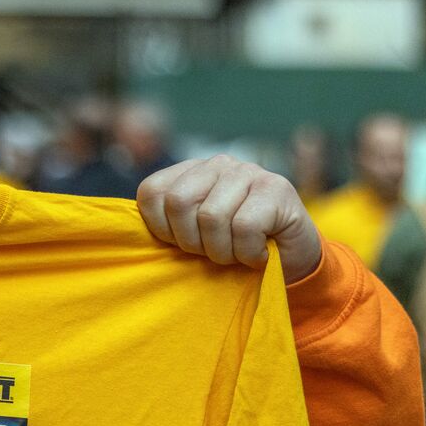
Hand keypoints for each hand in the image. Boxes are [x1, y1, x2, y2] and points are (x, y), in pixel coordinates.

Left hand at [136, 155, 321, 283]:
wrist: (293, 261)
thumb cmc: (236, 250)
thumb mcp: (194, 237)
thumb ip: (168, 225)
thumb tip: (131, 234)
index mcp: (191, 172)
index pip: (151, 193)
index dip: (161, 230)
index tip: (183, 246)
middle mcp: (218, 164)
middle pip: (178, 202)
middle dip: (191, 242)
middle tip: (212, 254)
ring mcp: (249, 172)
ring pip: (211, 217)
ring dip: (223, 252)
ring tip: (237, 255)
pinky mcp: (277, 188)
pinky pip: (244, 227)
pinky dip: (248, 253)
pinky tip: (258, 255)